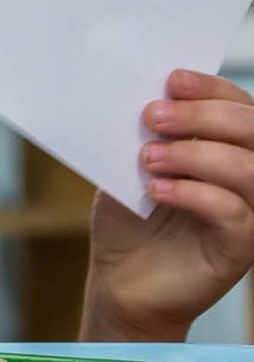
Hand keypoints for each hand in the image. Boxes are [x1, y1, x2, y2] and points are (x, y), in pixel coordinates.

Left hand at [82, 69, 253, 341]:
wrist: (120, 281)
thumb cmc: (129, 220)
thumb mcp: (128, 168)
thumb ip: (143, 136)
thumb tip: (143, 98)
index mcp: (226, 149)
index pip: (239, 107)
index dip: (211, 89)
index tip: (172, 80)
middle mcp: (248, 179)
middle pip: (252, 131)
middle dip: (202, 115)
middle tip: (152, 116)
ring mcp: (250, 214)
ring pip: (249, 169)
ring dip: (196, 154)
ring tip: (148, 157)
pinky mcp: (240, 248)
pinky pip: (234, 212)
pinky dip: (194, 194)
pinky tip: (157, 190)